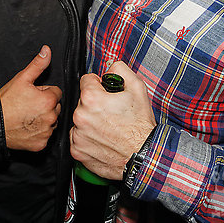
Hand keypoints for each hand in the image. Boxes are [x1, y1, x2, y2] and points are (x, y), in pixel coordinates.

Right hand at [0, 45, 62, 150]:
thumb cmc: (6, 101)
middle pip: (55, 107)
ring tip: (27, 116)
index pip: (56, 92)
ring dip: (43, 119)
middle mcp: (51, 117)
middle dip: (45, 105)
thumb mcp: (22, 78)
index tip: (32, 95)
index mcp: (49, 100)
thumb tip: (47, 51)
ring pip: (51, 121)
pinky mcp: (41, 143)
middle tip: (28, 105)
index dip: (43, 92)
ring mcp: (46, 132)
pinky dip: (38, 133)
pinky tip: (27, 127)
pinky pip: (45, 136)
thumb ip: (38, 64)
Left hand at [71, 61, 154, 180]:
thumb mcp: (137, 88)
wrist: (145, 156)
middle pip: (82, 101)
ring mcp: (78, 135)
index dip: (99, 85)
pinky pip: (78, 139)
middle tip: (111, 113)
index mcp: (91, 98)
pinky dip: (88, 139)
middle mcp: (81, 116)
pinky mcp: (78, 151)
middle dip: (95, 105)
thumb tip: (110, 67)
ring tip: (109, 128)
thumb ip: (120, 70)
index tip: (106, 93)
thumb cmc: (141, 126)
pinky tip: (103, 140)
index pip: (86, 80)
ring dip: (90, 122)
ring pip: (80, 121)